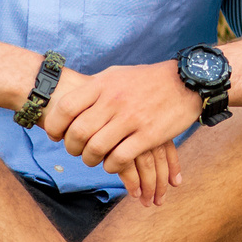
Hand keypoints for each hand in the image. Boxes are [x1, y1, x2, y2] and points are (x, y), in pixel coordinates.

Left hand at [39, 64, 200, 205]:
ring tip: (93, 159)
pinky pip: (120, 158)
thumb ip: (93, 89)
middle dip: (72, 148)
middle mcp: (114, 100)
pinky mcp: (148, 135)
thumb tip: (69, 104)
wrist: (186, 82)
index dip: (55, 126)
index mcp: (103, 84)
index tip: (56, 135)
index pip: (66, 108)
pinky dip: (111, 166)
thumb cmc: (147, 80)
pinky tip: (112, 164)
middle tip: (76, 151)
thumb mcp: (116, 75)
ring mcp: (132, 118)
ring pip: (96, 148)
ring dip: (90, 159)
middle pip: (78, 132)